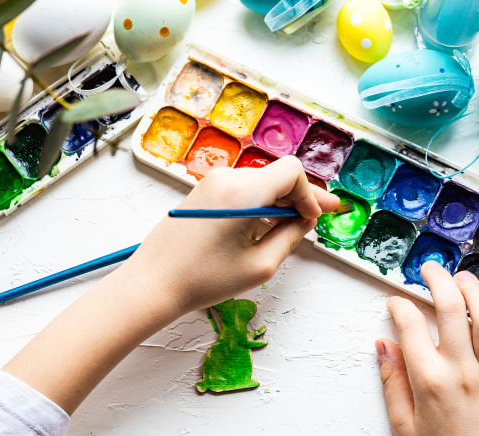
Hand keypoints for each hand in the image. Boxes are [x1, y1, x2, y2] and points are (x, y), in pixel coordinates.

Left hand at [120, 156, 338, 315]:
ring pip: (259, 182)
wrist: (153, 283)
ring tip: (294, 223)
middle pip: (276, 176)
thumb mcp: (259, 264)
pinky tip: (267, 222)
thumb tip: (302, 221)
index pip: (291, 171)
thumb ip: (289, 237)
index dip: (308, 193)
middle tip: (325, 212)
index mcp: (243, 191)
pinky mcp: (200, 193)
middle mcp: (226, 178)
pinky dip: (258, 202)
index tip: (312, 218)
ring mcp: (210, 183)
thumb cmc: (203, 278)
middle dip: (300, 197)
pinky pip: (239, 189)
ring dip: (279, 200)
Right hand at [377, 260, 478, 435]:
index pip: (410, 325)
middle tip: (430, 269)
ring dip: (475, 291)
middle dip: (438, 280)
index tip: (396, 302)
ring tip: (463, 279)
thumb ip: (392, 382)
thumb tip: (383, 348)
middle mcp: (462, 372)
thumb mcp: (405, 425)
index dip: (399, 305)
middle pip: (451, 309)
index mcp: (429, 381)